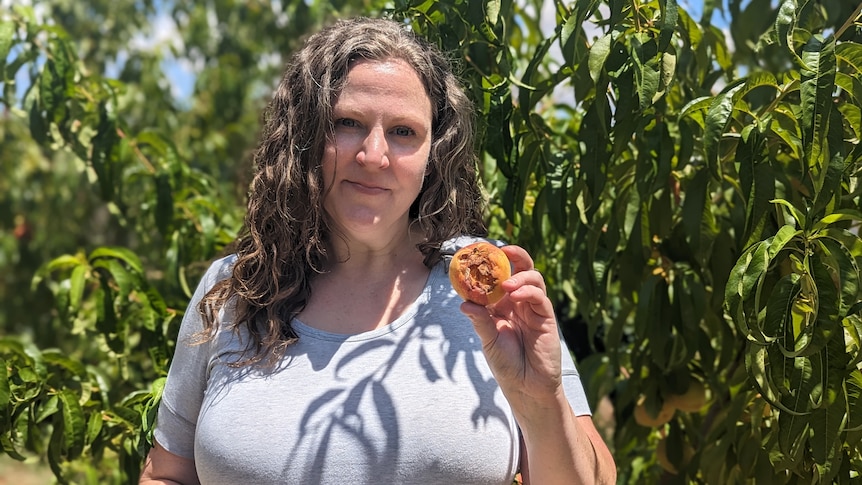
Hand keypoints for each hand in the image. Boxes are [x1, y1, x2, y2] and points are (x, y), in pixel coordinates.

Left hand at [459, 245, 563, 405]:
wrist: (527, 388)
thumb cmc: (507, 365)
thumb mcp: (488, 341)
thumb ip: (480, 321)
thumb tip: (464, 303)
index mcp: (503, 306)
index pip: (499, 278)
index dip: (493, 265)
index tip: (481, 253)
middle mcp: (519, 303)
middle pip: (521, 270)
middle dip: (515, 256)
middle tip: (502, 250)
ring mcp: (534, 309)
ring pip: (533, 279)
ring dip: (520, 276)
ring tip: (506, 285)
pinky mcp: (547, 318)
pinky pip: (540, 297)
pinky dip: (529, 291)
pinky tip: (517, 294)